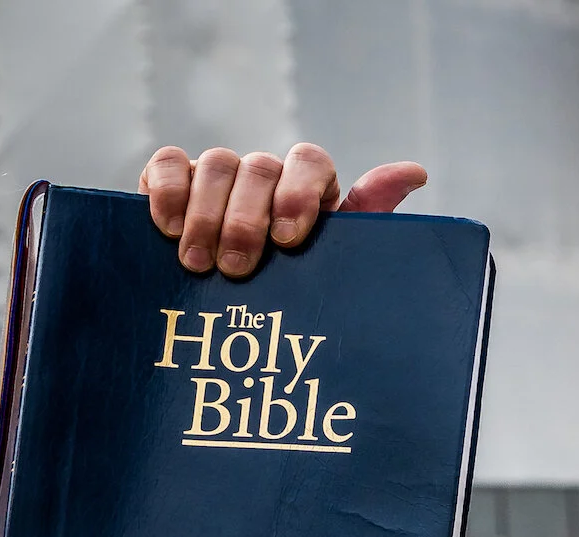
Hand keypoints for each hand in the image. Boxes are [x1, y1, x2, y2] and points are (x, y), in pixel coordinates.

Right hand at [139, 144, 428, 278]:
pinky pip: (167, 164)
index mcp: (307, 191)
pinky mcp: (174, 182)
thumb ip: (369, 221)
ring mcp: (218, 177)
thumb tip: (414, 171)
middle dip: (245, 218)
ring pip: (214, 165)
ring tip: (198, 264)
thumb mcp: (335, 269)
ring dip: (205, 215)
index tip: (289, 240)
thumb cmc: (296, 299)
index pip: (309, 162)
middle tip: (237, 269)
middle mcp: (264, 177)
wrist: (237, 332)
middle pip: (256, 167)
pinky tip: (164, 227)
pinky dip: (166, 190)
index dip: (299, 193)